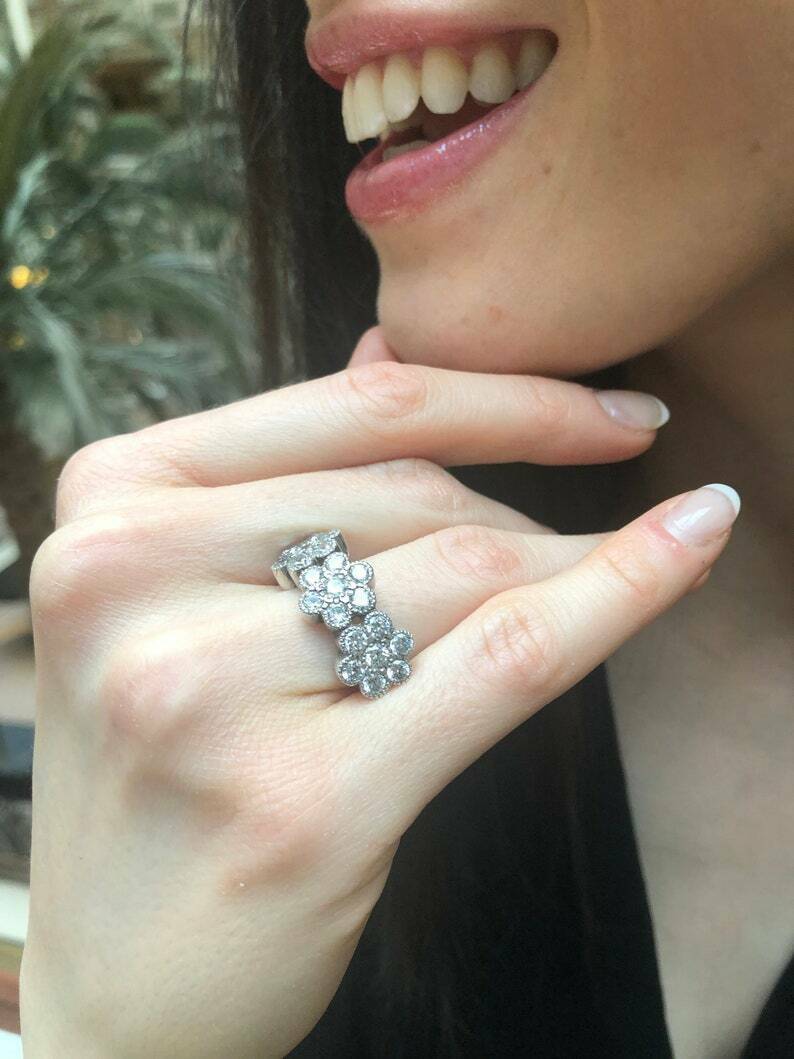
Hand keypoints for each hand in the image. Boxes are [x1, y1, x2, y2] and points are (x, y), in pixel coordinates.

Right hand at [19, 332, 735, 1057]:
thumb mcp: (178, 600)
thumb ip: (277, 477)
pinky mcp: (304, 800)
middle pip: (414, 492)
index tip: (612, 413)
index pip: (352, 410)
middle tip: (611, 527)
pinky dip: (620, 594)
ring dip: (577, 559)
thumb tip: (391, 353)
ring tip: (625, 565)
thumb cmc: (163, 777)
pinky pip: (507, 657)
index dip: (507, 397)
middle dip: (535, 508)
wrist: (125, 985)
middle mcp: (133, 578)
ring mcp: (207, 689)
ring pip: (471, 567)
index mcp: (109, 503)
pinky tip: (688, 548)